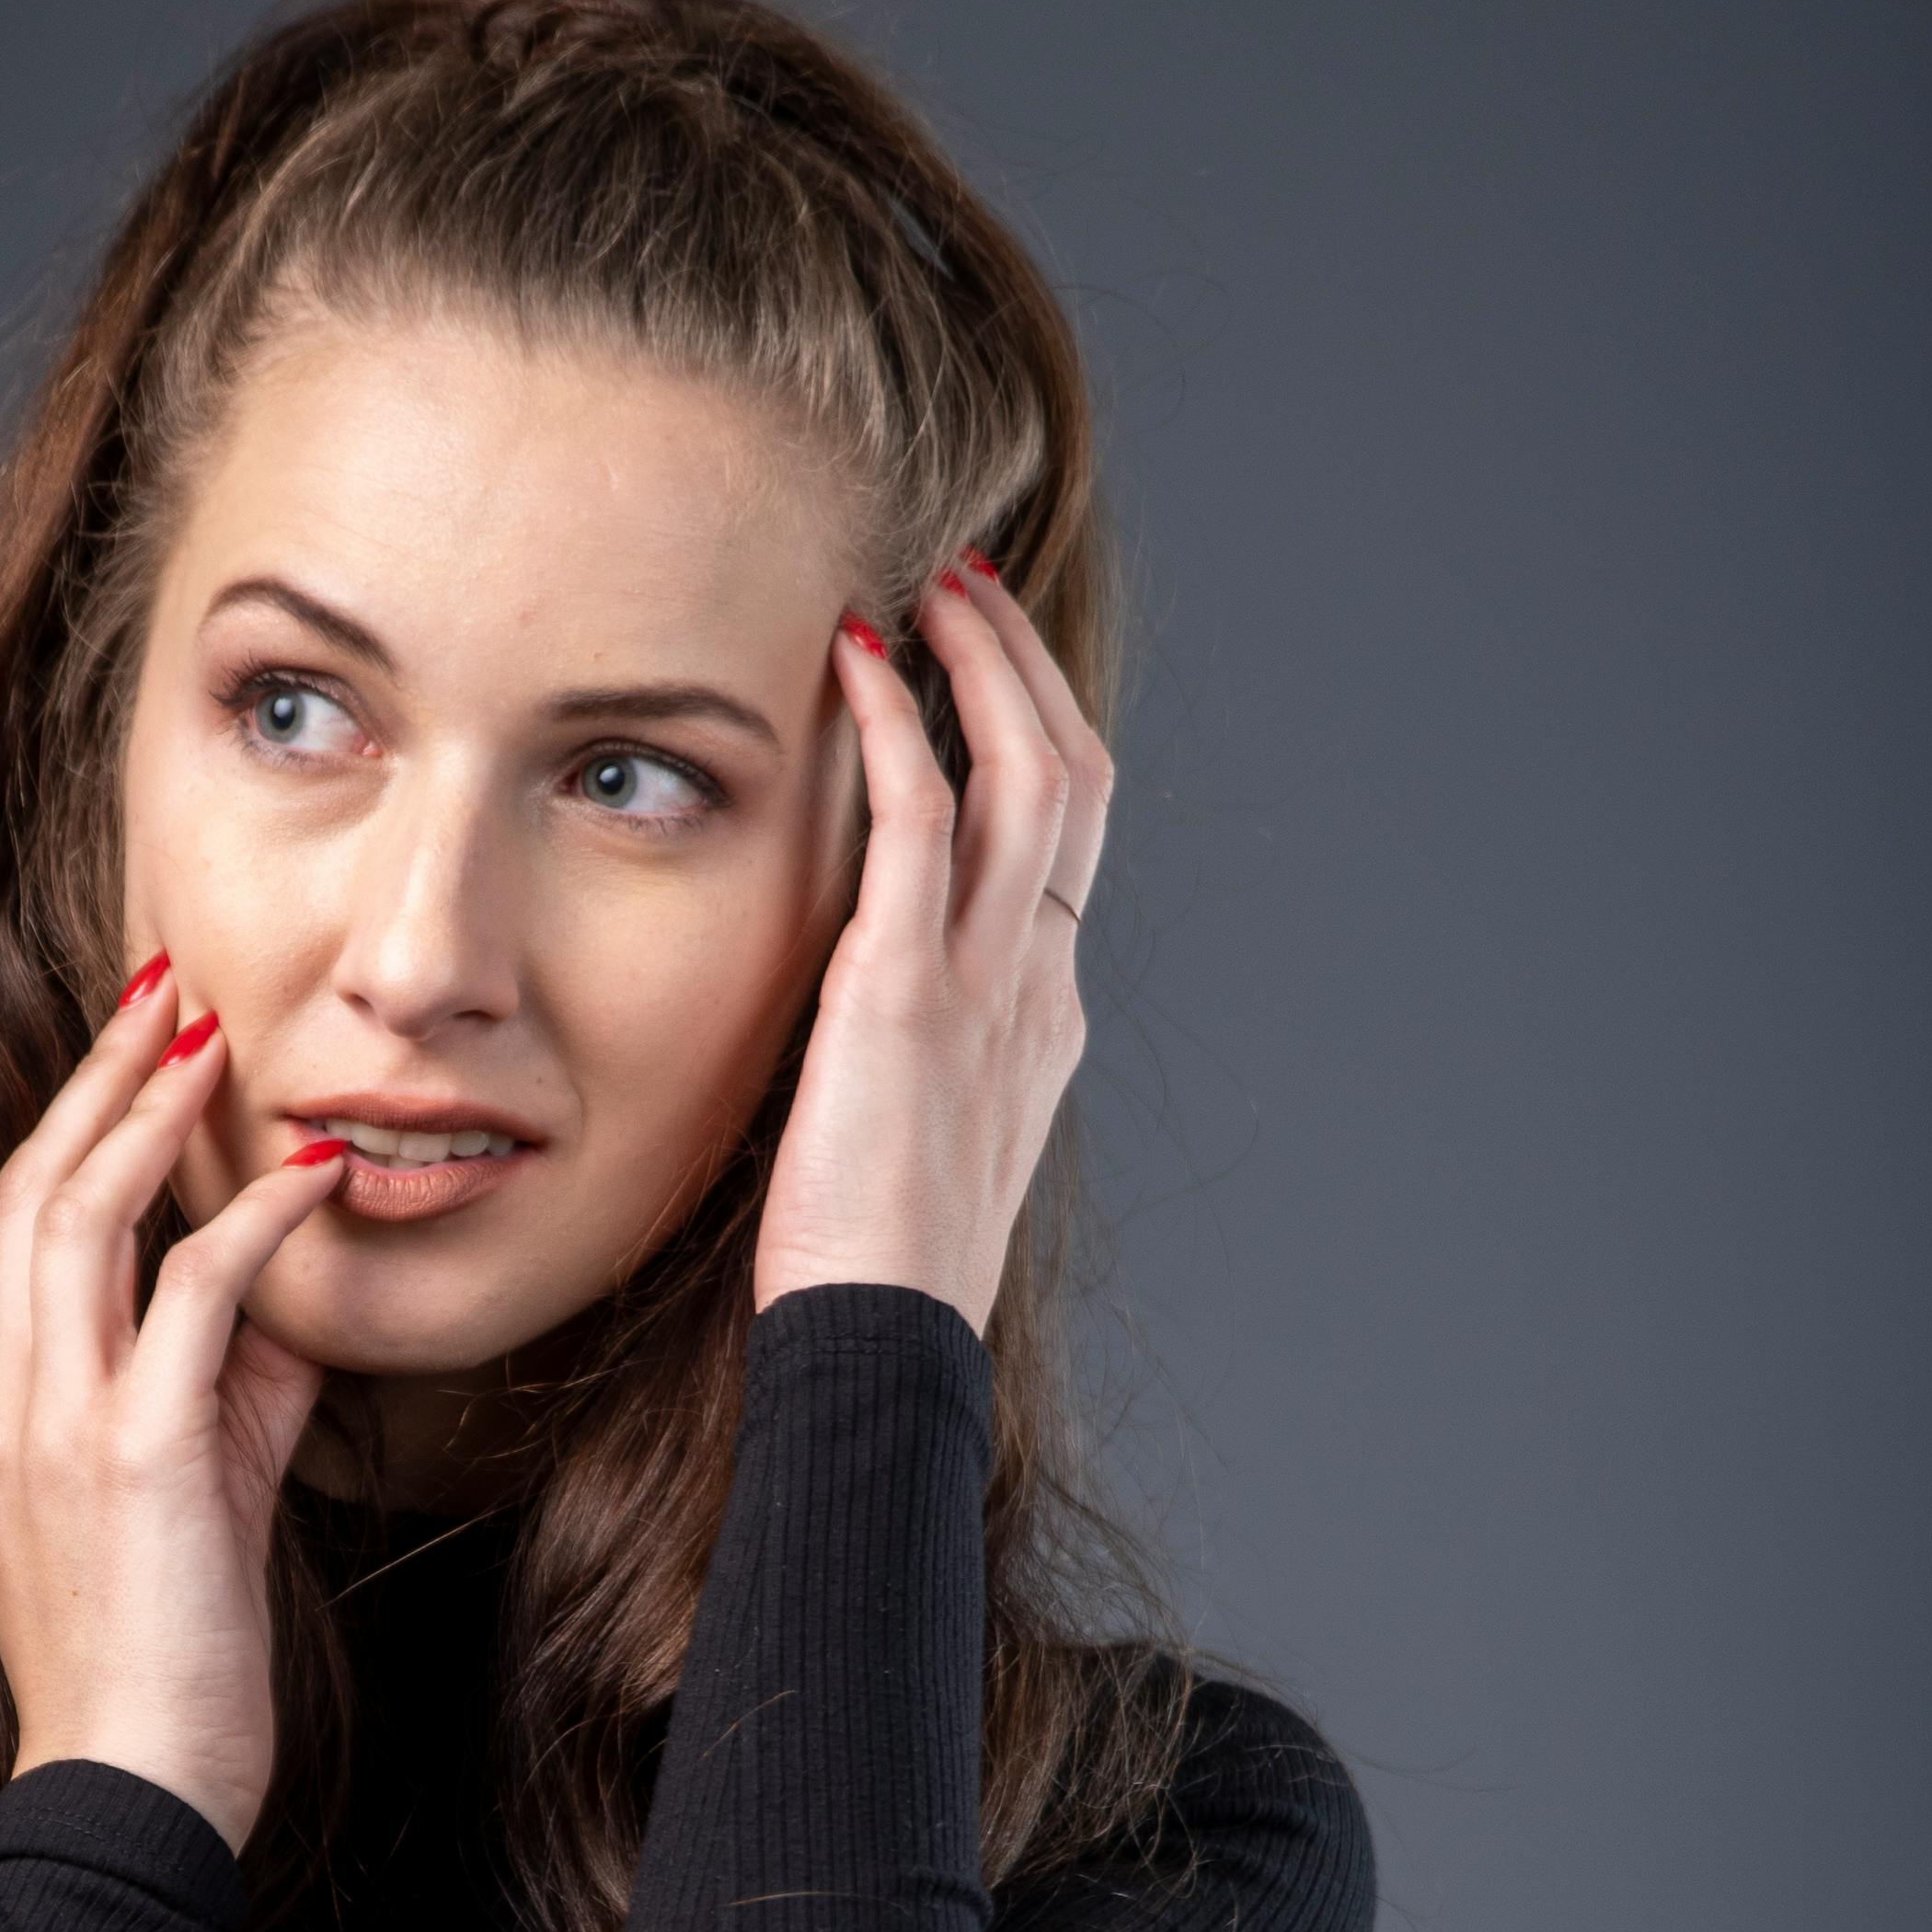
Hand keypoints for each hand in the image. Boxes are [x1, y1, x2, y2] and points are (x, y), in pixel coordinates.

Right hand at [0, 959, 343, 1854]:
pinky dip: (255, 1221)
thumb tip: (283, 1290)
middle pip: (31, 1193)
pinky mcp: (135, 1458)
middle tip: (162, 989)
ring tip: (211, 1037)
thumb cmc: (163, 1674)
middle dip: (98, 1078)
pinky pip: (194, 1296)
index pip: (21, 1238)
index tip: (133, 1052)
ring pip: (81, 1216)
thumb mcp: (188, 1505)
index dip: (75, 1130)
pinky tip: (310, 1176)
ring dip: (152, 1111)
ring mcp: (55, 1427)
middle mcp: (3, 1407)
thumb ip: (224, 1391)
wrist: (131, 1797)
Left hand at [750, 562, 1111, 1331]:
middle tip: (969, 592)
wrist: (879, 1340)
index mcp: (1041, 1020)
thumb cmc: (873, 1272)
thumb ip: (911, 1058)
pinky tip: (857, 661)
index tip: (984, 674)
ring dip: (981, 662)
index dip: (1036, 741)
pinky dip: (898, 722)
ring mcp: (985, 982)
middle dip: (1028, 670)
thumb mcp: (916, 1140)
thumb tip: (857, 1016)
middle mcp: (1035, 984)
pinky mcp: (907, 989)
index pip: (1066, 846)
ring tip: (930, 591)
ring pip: (1027, 771)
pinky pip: (922, 815)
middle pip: (1074, 780)